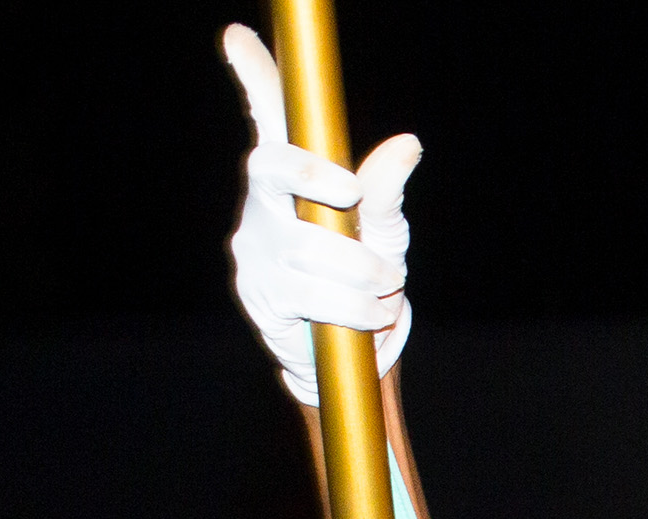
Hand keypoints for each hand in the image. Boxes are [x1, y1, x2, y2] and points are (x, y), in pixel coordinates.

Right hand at [221, 25, 421, 406]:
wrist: (353, 351)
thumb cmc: (366, 274)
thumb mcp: (383, 228)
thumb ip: (384, 189)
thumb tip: (407, 145)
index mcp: (290, 180)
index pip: (267, 120)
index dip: (252, 77)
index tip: (239, 40)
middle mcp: (261, 206)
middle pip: (271, 168)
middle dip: (320, 183)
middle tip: (355, 200)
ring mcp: (254, 251)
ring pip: (309, 246)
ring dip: (365, 272)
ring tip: (382, 286)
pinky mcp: (258, 296)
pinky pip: (314, 296)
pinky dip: (356, 307)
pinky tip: (369, 313)